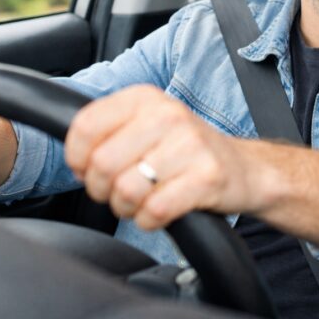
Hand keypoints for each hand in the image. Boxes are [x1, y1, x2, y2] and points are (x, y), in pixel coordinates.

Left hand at [65, 85, 252, 229]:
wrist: (244, 169)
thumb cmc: (186, 152)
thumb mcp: (147, 126)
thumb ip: (108, 131)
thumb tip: (74, 158)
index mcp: (146, 98)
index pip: (85, 126)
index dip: (77, 159)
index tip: (89, 169)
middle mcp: (168, 115)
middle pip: (102, 164)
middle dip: (102, 190)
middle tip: (119, 191)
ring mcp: (190, 145)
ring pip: (126, 190)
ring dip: (127, 207)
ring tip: (142, 201)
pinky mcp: (207, 177)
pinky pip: (154, 210)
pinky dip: (150, 220)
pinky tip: (160, 210)